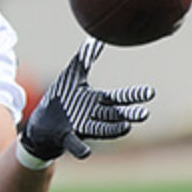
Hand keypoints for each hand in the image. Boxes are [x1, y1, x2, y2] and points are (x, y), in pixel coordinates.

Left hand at [17, 38, 153, 166]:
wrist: (41, 124)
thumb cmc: (61, 100)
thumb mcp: (72, 76)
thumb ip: (84, 59)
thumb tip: (95, 38)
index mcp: (96, 102)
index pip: (118, 98)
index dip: (133, 96)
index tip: (150, 93)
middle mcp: (93, 116)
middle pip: (114, 115)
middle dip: (129, 115)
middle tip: (144, 113)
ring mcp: (80, 128)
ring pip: (101, 129)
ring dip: (112, 129)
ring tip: (126, 128)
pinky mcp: (65, 137)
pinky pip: (75, 144)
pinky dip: (80, 149)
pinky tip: (87, 153)